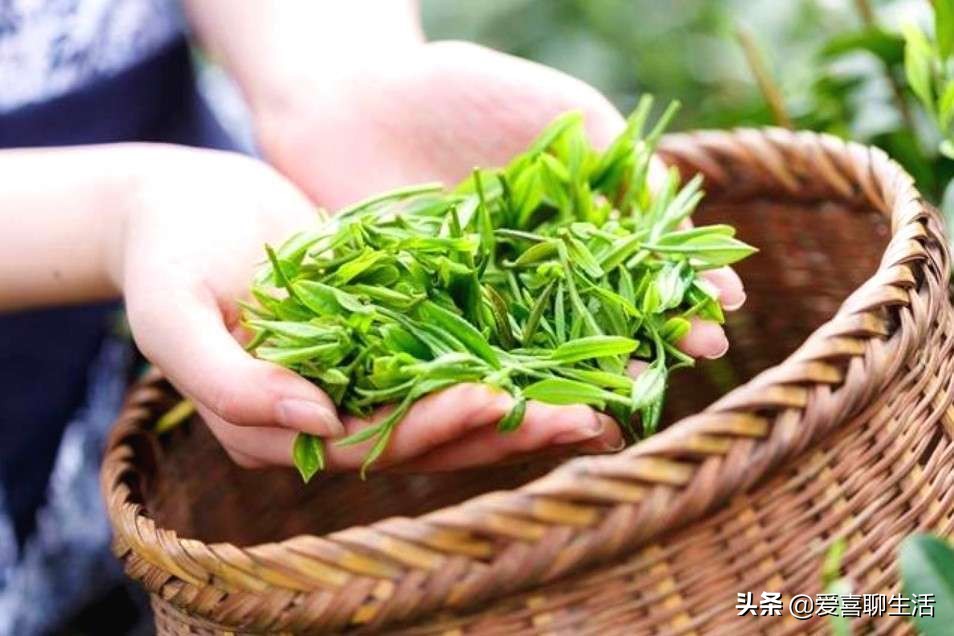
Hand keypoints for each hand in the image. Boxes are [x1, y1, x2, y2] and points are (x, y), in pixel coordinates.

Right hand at [111, 145, 621, 470]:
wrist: (186, 206)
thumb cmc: (168, 257)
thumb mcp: (171, 316)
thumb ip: (229, 382)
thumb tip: (319, 423)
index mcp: (280, 428)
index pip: (369, 443)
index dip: (434, 425)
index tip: (498, 399)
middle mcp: (332, 417)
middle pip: (430, 437)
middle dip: (506, 429)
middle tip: (587, 419)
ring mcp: (365, 379)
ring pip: (453, 405)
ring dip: (525, 407)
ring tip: (600, 405)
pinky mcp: (390, 337)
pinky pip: (454, 355)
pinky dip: (508, 359)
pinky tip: (565, 358)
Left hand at [245, 41, 745, 469]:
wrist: (351, 100)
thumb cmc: (459, 91)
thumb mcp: (557, 109)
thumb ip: (617, 158)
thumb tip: (680, 209)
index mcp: (577, 226)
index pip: (644, 264)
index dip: (685, 283)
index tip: (726, 302)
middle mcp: (541, 274)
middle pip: (609, 313)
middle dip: (659, 333)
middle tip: (705, 351)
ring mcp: (488, 304)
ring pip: (549, 349)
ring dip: (597, 373)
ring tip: (640, 392)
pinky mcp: (431, 324)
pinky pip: (477, 360)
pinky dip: (512, 386)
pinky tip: (549, 405)